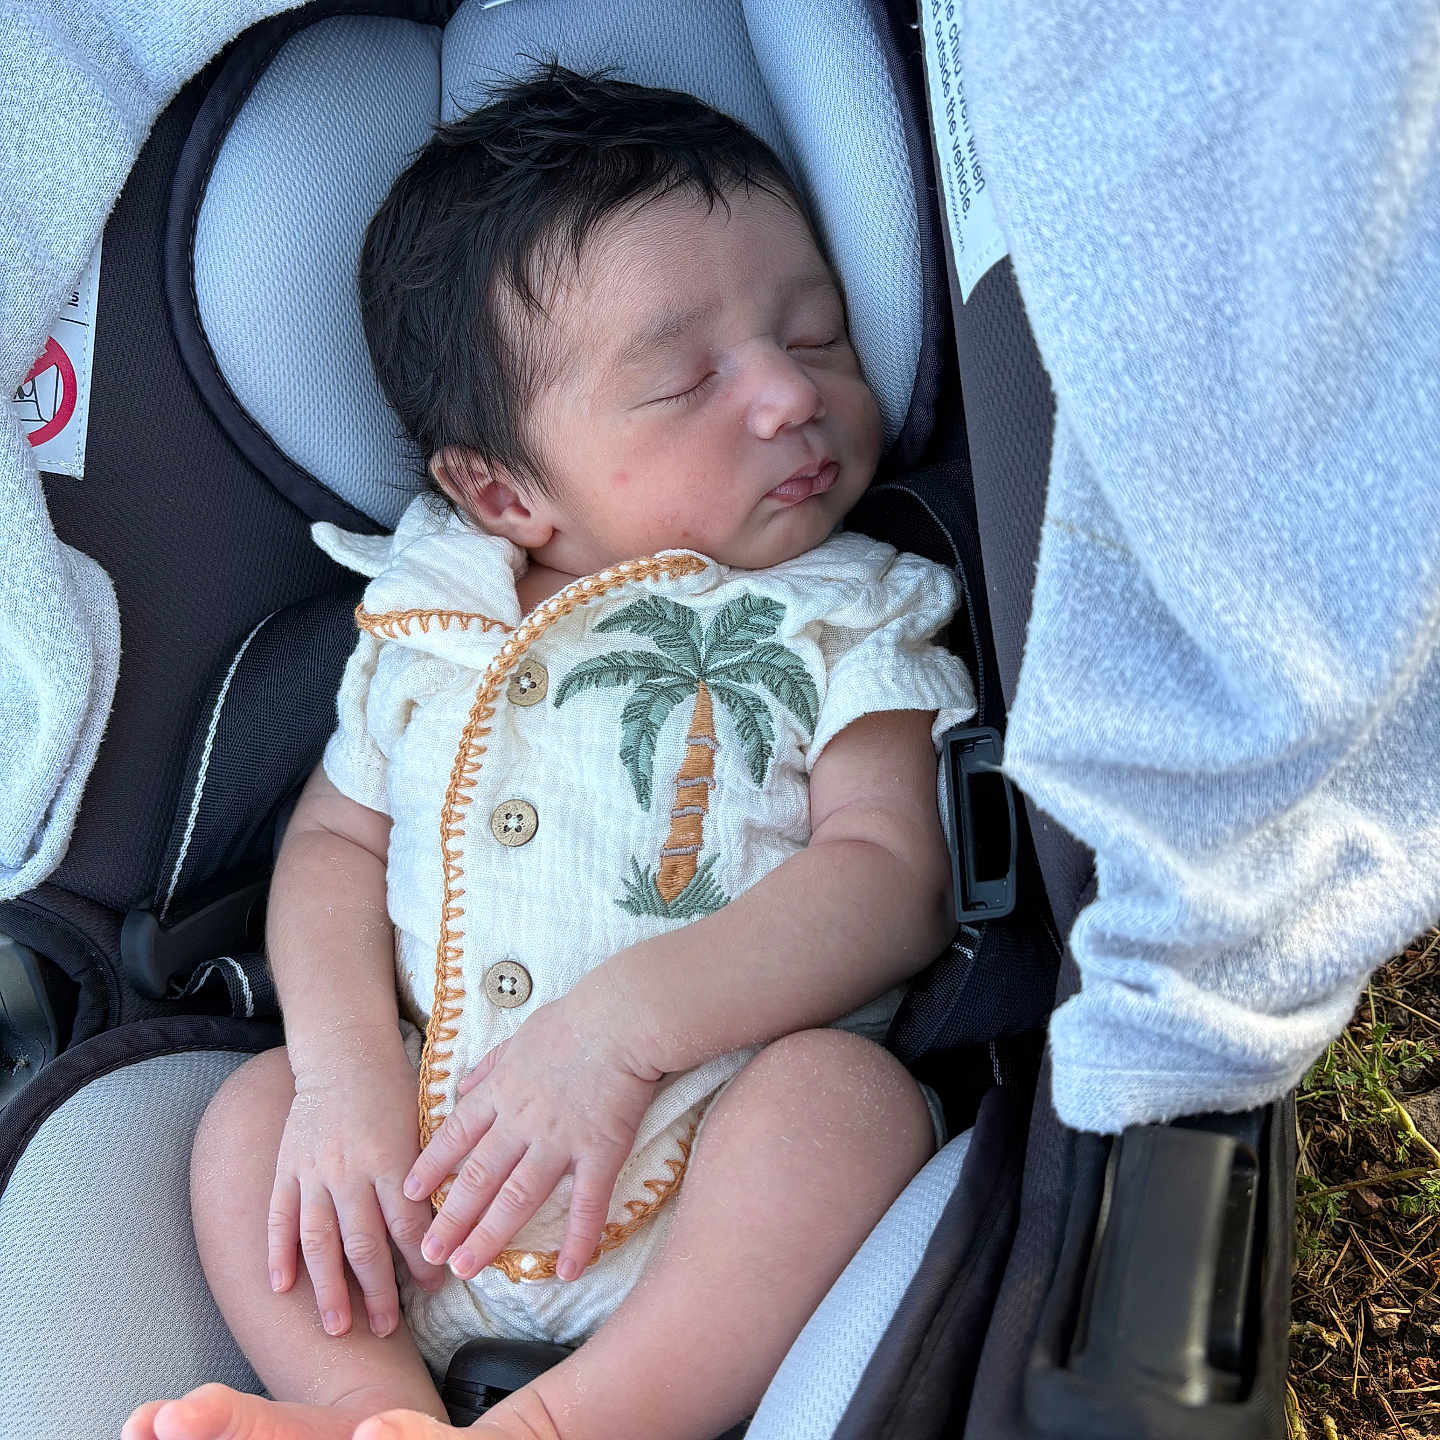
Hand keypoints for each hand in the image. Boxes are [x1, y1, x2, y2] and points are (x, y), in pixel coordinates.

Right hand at [269, 1031, 446, 1336]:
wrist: (344, 1053)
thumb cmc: (392, 1088)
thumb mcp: (420, 1124)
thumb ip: (426, 1172)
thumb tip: (447, 1220)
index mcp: (389, 1159)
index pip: (408, 1224)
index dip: (422, 1261)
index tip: (437, 1286)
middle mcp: (349, 1171)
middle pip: (363, 1244)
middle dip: (377, 1291)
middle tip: (384, 1328)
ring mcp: (313, 1172)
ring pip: (318, 1241)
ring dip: (328, 1289)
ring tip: (337, 1327)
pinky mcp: (287, 1168)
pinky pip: (279, 1217)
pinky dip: (278, 1254)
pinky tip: (281, 1287)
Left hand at [402, 984, 661, 1282]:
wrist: (622, 1018)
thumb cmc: (576, 1020)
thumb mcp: (520, 1036)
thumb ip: (490, 1065)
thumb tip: (463, 1086)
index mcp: (502, 1091)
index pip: (456, 1135)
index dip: (432, 1166)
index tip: (409, 1194)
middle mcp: (522, 1121)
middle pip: (477, 1177)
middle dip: (449, 1218)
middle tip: (428, 1253)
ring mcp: (560, 1140)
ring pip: (517, 1197)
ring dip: (489, 1236)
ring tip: (465, 1268)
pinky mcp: (600, 1151)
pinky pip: (588, 1203)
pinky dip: (578, 1240)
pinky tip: (565, 1273)